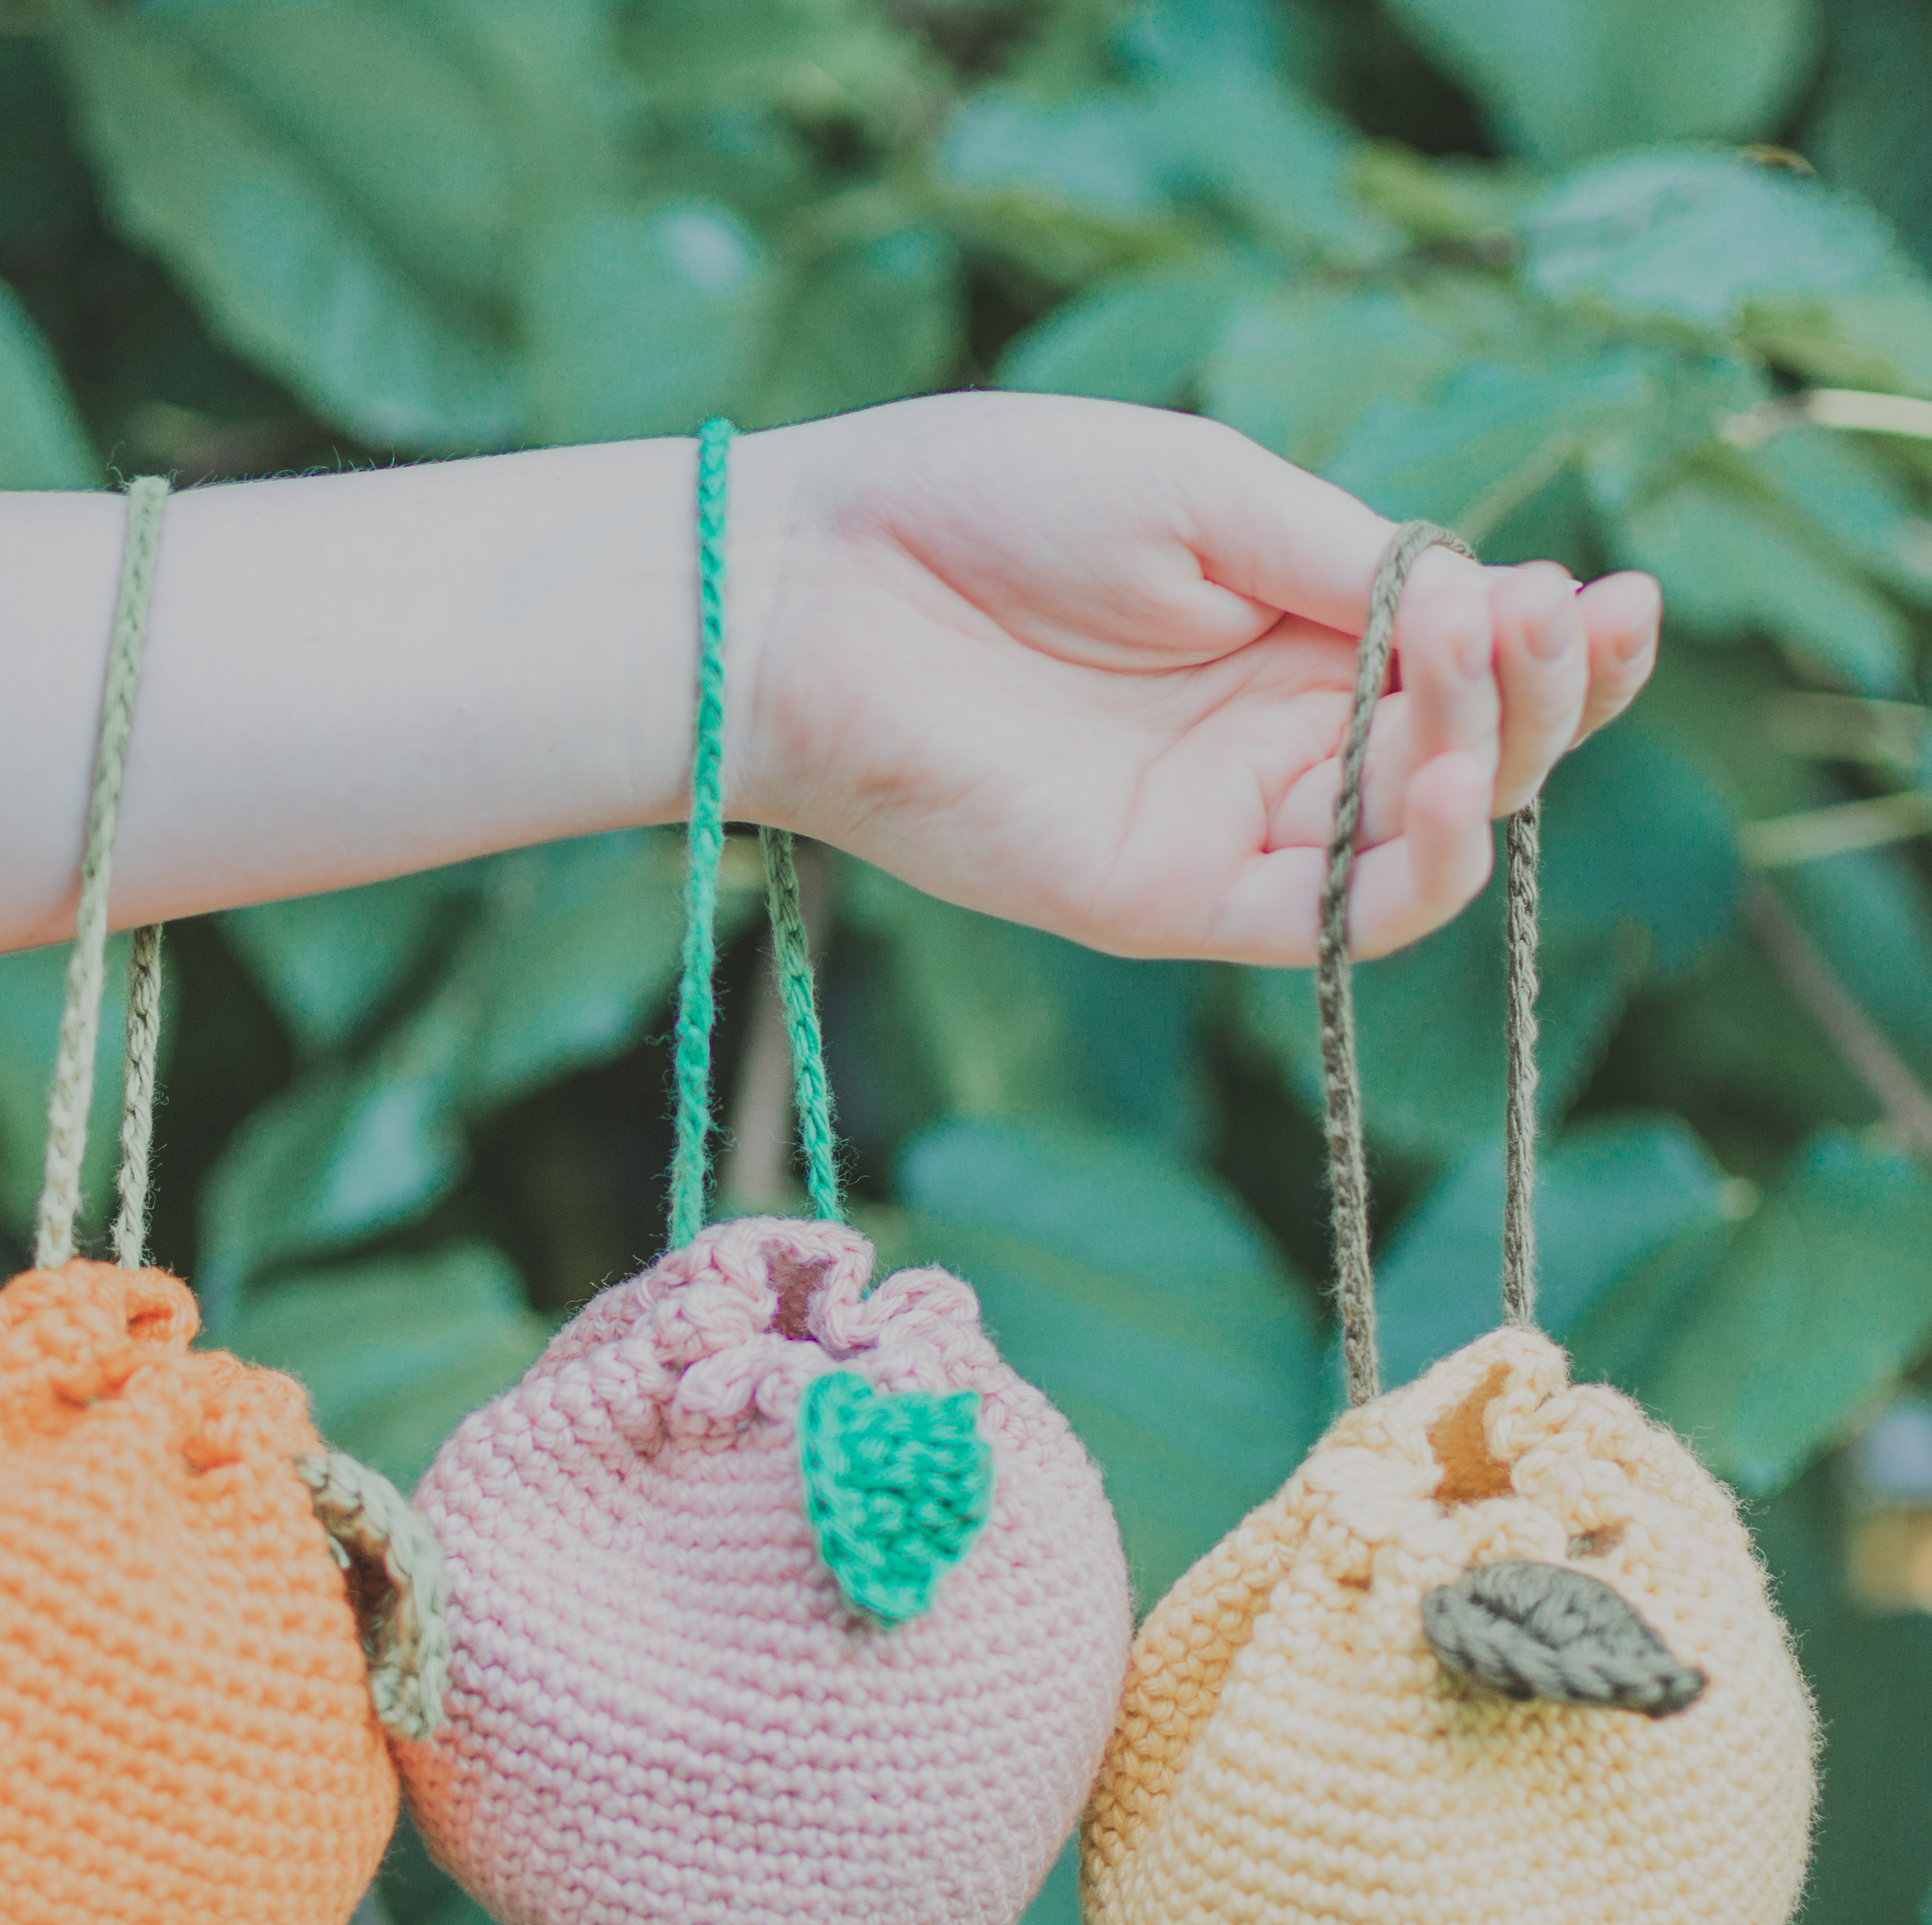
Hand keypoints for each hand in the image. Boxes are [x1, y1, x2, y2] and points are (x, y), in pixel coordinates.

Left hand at [725, 393, 1661, 962]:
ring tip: (1499, 671)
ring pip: (1414, 846)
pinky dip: (1409, 871)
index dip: (1555, 647)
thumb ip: (1351, 563)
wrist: (821, 586)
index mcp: (1294, 634)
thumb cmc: (990, 505)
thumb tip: (1499, 608)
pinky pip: (1322, 925)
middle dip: (1540, 696)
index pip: (1466, 667)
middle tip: (1557, 619)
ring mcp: (1223, 830)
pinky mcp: (1164, 902)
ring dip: (1490, 769)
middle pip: (1466, 760)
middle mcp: (1274, 744)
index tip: (1610, 597)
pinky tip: (1448, 789)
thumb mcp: (1209, 494)